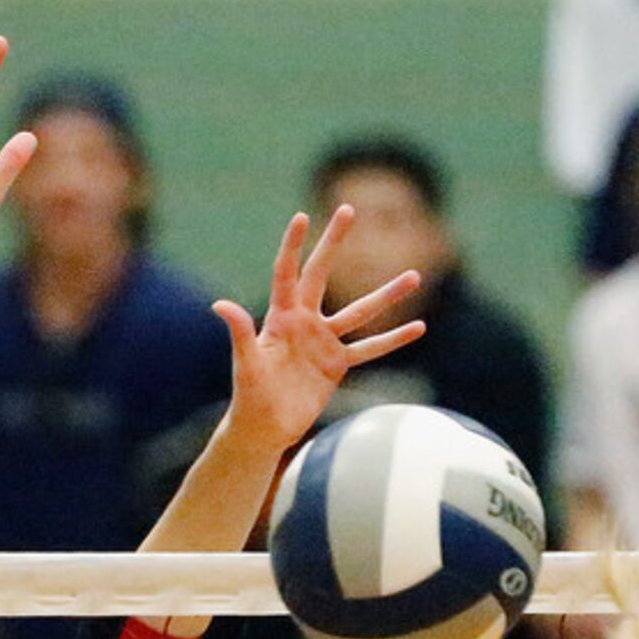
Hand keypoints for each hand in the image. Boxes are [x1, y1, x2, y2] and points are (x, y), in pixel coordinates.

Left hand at [216, 206, 425, 453]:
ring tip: (415, 276)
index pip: (286, 274)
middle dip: (334, 243)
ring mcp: (323, 341)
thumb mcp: (246, 363)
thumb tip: (220, 304)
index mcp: (279, 318)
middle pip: (321, 275)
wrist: (264, 429)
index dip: (293, 246)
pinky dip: (392, 340)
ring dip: (386, 295)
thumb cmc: (249, 397)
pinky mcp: (337, 364)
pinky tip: (418, 328)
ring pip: (360, 312)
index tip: (302, 216)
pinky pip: (370, 349)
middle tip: (349, 209)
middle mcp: (303, 322)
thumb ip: (240, 333)